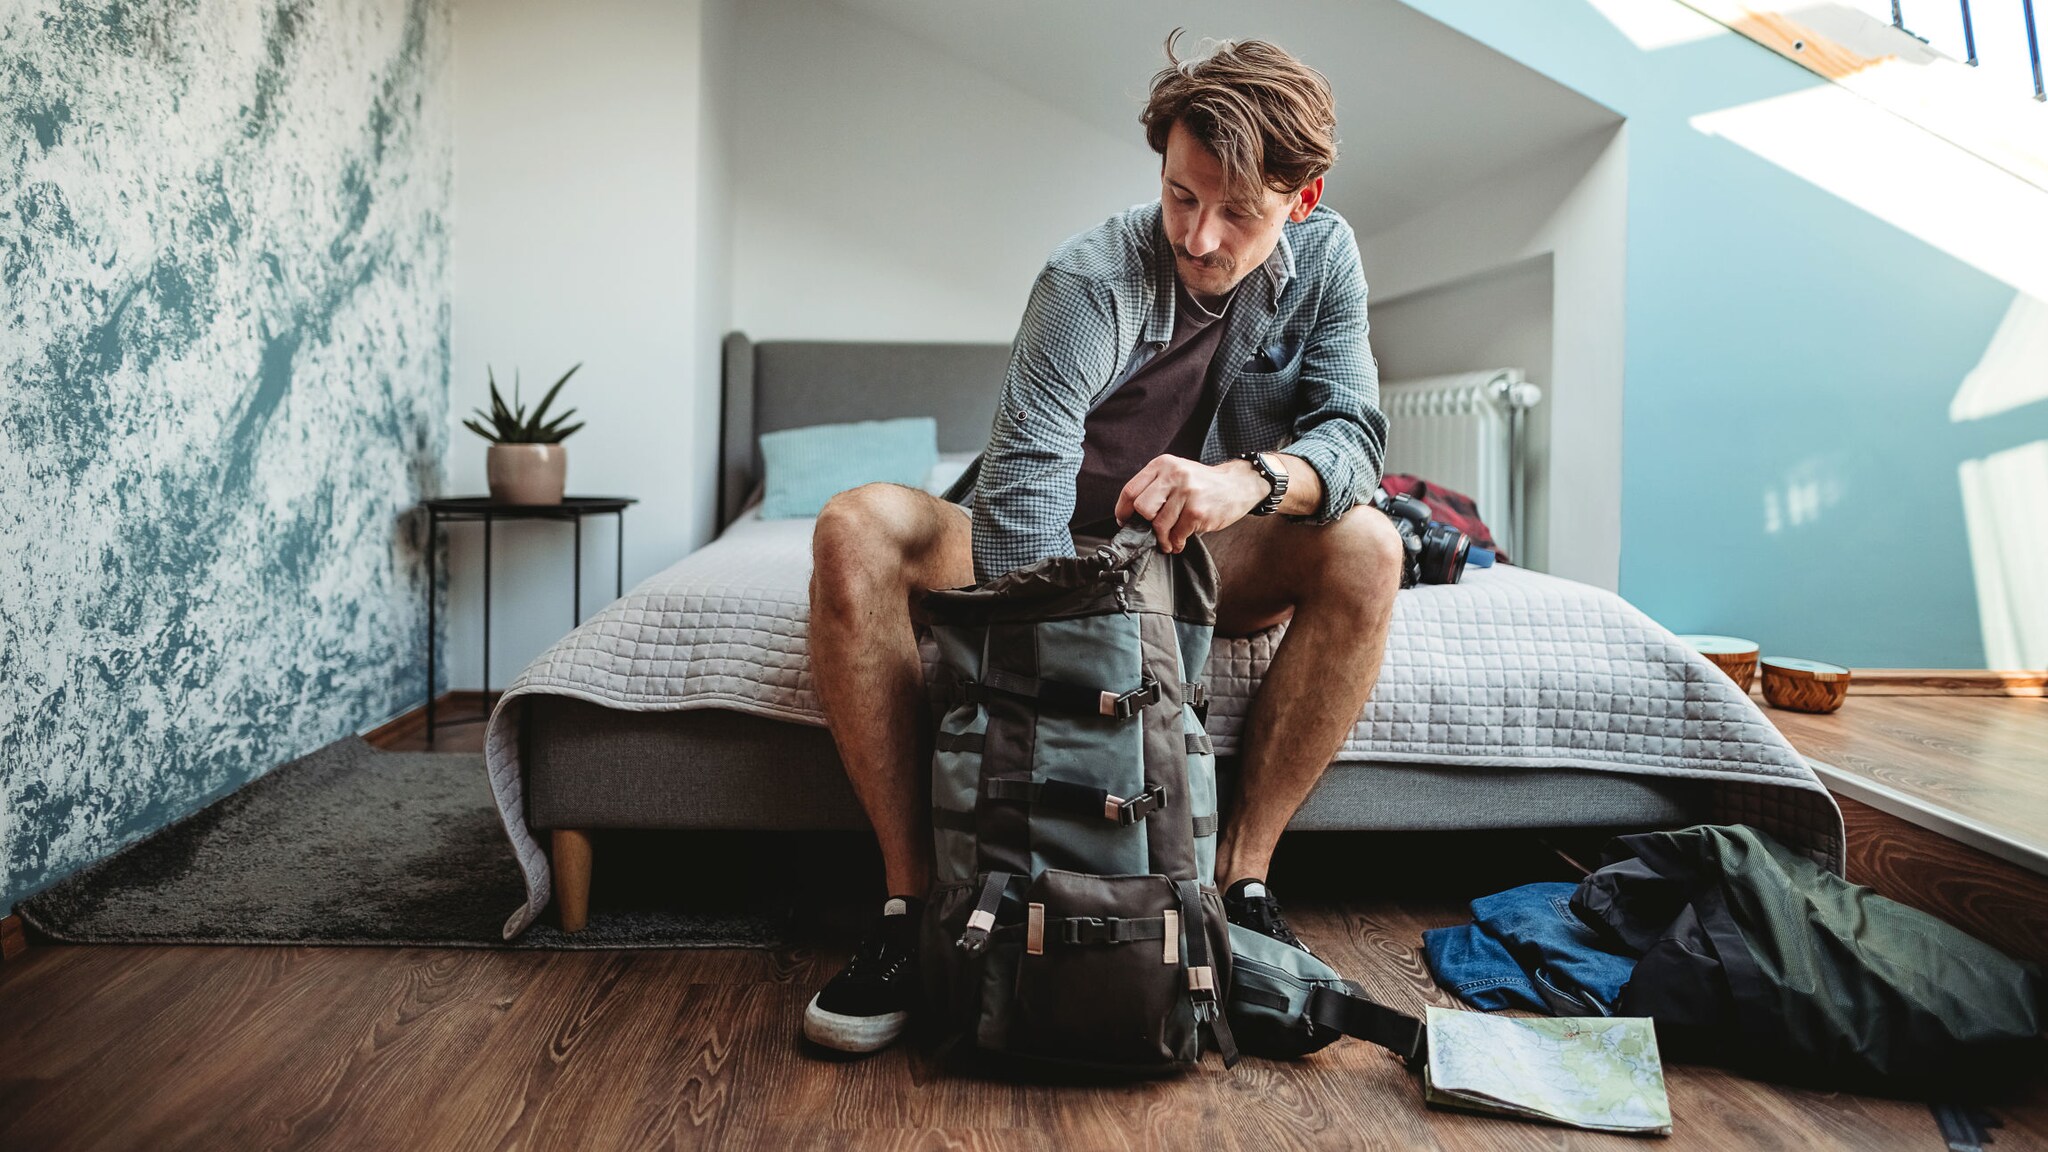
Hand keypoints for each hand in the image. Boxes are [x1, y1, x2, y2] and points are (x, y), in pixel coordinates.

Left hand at [1114, 455, 1268, 551]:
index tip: (1126, 521)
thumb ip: (1156, 487)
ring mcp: (1186, 492)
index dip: (1123, 511)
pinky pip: (1177, 534)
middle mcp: (1173, 475)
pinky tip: (1180, 541)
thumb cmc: (1203, 485)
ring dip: (1162, 539)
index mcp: (1162, 465)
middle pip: (1142, 508)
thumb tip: (1132, 516)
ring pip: (1159, 524)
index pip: (1131, 490)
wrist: (1238, 485)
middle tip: (1153, 531)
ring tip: (1169, 541)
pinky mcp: (1197, 510)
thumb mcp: (1177, 474)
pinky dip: (1176, 543)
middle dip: (1145, 525)